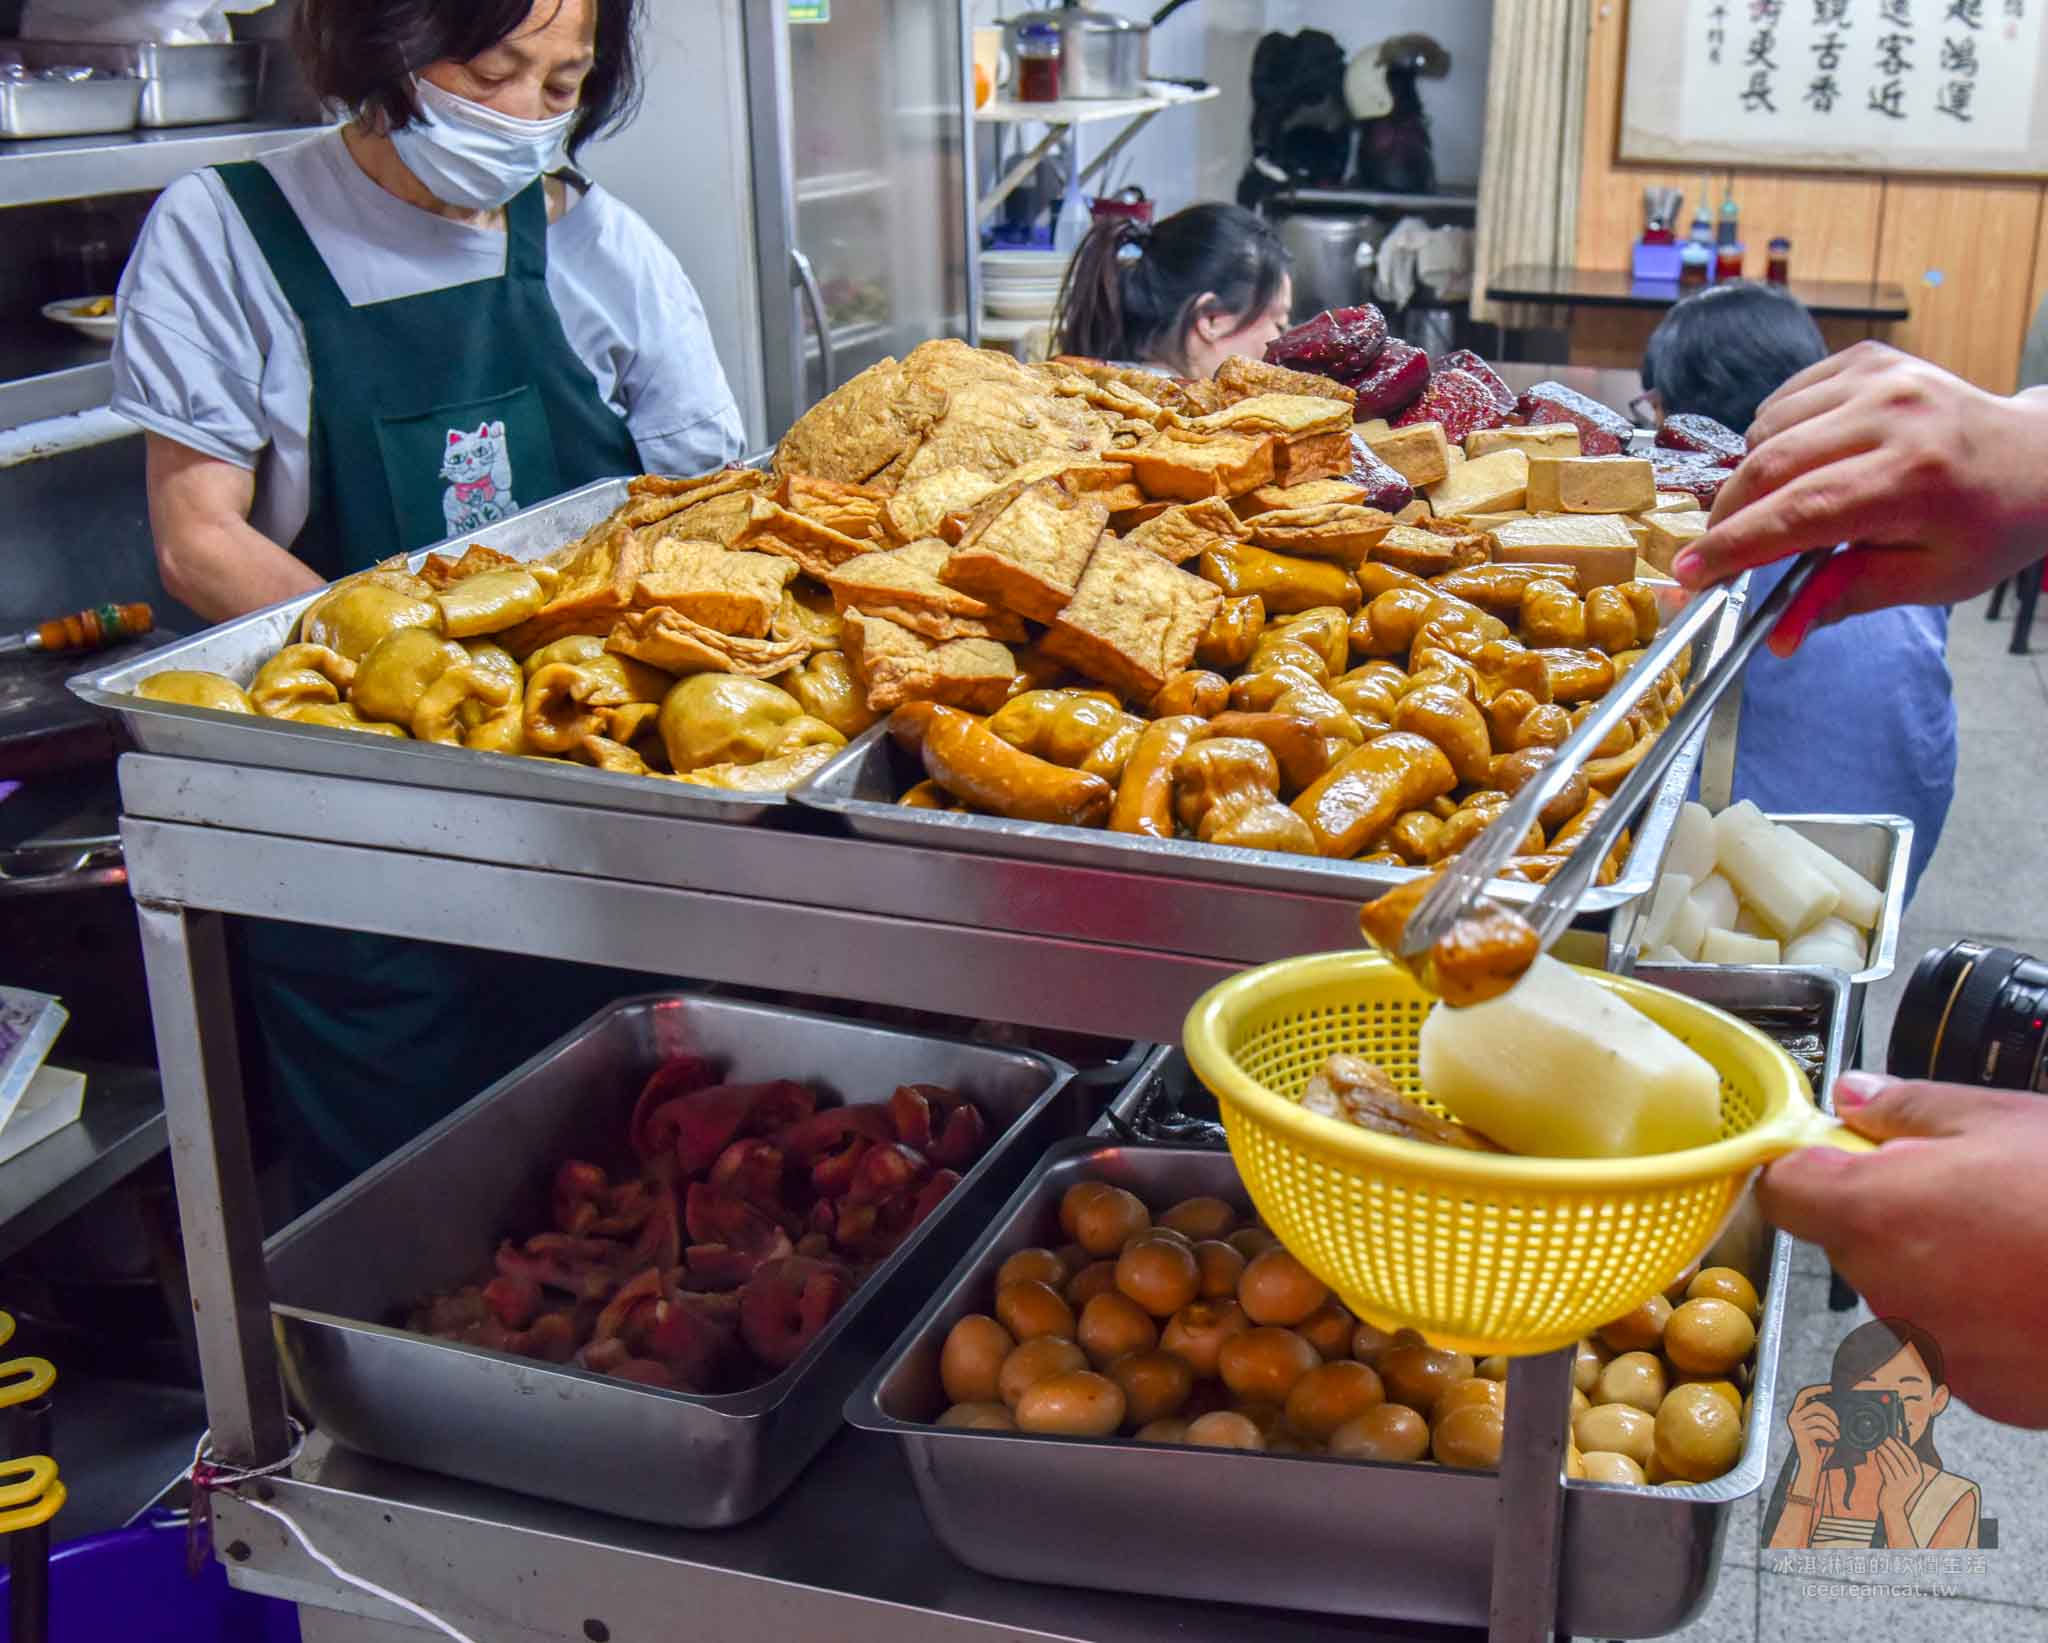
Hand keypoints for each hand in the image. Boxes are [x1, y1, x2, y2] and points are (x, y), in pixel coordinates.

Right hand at [1672, 342, 2047, 653]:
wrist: (2036, 458)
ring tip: (1773, 508)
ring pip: (1767, 430)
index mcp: (1915, 479)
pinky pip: (1784, 401)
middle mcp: (1895, 415)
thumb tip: (1776, 638)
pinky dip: (1772, 438)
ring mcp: (1880, 377)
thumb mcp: (1926, 581)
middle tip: (1714, 552)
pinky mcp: (1867, 359)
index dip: (1734, 547)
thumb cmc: (1984, 527)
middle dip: (1728, 516)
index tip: (1689, 573)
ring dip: (1751, 477)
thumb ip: (1843, 598)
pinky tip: (1797, 463)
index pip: (1799, 514)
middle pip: (1770, 465)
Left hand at [1757, 1071, 2047, 1427]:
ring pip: (1901, 1290)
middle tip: (1959, 1190)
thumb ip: (1905, 1109)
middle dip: (1886, 1212)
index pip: (1783, 1192)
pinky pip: (1951, 1342)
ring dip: (1934, 1266)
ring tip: (2010, 1242)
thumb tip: (1852, 1097)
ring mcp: (1934, 1350)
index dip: (1804, 1167)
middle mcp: (1889, 1289)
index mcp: (1875, 1214)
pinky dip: (1977, 1317)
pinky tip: (2028, 1291)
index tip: (1832, 1153)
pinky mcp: (1981, 1391)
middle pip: (1847, 1241)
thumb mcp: (1996, 1120)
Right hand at [1786, 1382, 1837, 1470]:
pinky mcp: (1802, 1435)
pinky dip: (1830, 1435)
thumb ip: (1820, 1415)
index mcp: (1795, 1412)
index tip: (1831, 1387)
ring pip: (1819, 1417)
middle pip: (1814, 1404)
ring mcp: (1796, 1425)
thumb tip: (1836, 1402)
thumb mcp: (1818, 1428)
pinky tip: (1832, 1441)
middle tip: (1838, 1421)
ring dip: (1833, 1426)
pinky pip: (1820, 1429)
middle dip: (1830, 1411)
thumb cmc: (1818, 1446)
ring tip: (1837, 1434)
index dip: (1817, 1389)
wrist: (1810, 1464)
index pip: (1804, 1393)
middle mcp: (1793, 1417)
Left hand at [1873, 1436, 1921, 1522]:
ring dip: (1884, 1450)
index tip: (1895, 1436)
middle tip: (1884, 1436)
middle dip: (1892, 1445)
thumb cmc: (1897, 1488)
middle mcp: (1913, 1479)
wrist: (1894, 1507)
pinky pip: (1885, 1469)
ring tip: (1878, 1443)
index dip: (1903, 1445)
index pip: (1912, 1456)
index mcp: (1918, 1475)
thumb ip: (1903, 1464)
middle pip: (1902, 1457)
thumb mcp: (1905, 1476)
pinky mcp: (1893, 1486)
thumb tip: (1895, 1444)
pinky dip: (1880, 1460)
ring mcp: (1903, 1483)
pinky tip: (1876, 1454)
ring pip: (1893, 1462)